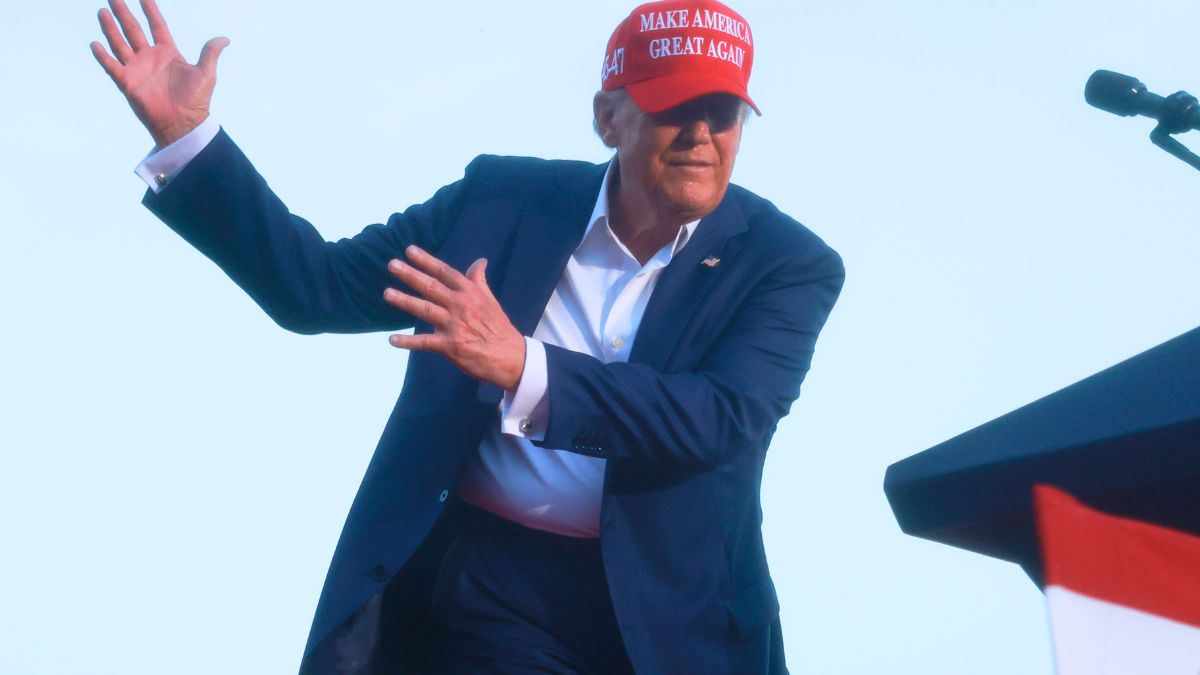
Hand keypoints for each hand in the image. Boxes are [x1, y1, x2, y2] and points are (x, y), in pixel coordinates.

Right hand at [90, 0, 228, 146]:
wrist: (183, 124)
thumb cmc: (196, 100)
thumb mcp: (206, 73)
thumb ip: (210, 53)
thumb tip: (224, 39)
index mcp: (168, 53)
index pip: (157, 25)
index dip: (150, 10)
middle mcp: (150, 58)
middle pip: (134, 30)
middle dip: (124, 13)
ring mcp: (137, 69)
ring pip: (120, 44)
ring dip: (110, 29)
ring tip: (102, 12)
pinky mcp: (128, 83)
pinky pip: (112, 66)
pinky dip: (103, 56)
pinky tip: (95, 43)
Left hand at [384, 246, 525, 390]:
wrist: (510, 357)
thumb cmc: (499, 327)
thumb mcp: (490, 300)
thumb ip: (479, 280)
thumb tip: (480, 261)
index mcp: (469, 293)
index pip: (445, 272)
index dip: (427, 261)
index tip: (410, 251)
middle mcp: (460, 306)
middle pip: (431, 287)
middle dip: (410, 275)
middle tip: (392, 264)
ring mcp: (454, 325)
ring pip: (425, 309)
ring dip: (405, 301)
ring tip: (387, 293)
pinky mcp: (450, 346)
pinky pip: (425, 342)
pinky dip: (408, 341)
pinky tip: (392, 340)